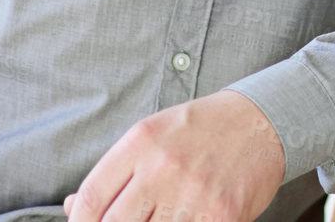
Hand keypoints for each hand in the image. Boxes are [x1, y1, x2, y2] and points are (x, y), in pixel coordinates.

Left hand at [64, 88, 286, 221]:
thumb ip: (114, 170)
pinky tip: (182, 220)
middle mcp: (163, 167)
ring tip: (156, 218)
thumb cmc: (202, 129)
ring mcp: (192, 194)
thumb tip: (72, 207)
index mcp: (141, 142)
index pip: (91, 198)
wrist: (261, 122)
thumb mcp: (152, 134)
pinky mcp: (220, 216)